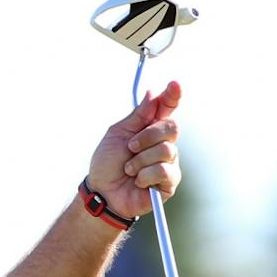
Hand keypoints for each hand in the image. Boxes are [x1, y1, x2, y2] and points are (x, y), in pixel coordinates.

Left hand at [86, 79, 182, 219]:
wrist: (102, 192)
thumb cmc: (108, 163)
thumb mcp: (118, 134)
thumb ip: (137, 116)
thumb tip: (152, 93)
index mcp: (150, 128)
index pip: (167, 108)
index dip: (172, 95)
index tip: (174, 84)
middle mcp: (164, 143)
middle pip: (171, 127)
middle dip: (147, 136)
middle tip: (130, 147)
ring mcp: (169, 162)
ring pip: (166, 150)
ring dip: (140, 160)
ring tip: (129, 170)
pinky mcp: (170, 182)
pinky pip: (164, 171)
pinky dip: (144, 176)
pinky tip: (138, 182)